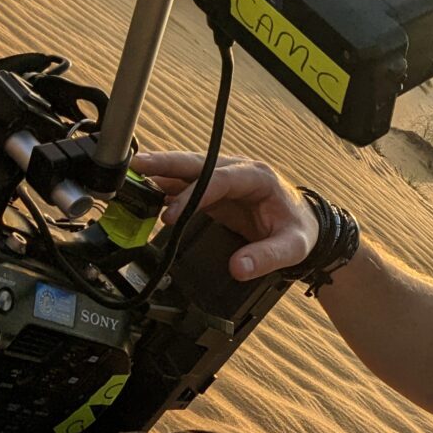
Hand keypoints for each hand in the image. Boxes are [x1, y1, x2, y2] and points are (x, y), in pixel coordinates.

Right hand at [128, 151, 320, 280]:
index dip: (194, 194)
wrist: (306, 227)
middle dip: (165, 164)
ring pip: (187, 171)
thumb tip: (238, 268)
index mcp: (258, 177)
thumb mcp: (293, 246)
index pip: (221, 178)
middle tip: (134, 167)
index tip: (171, 216)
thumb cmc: (301, 231)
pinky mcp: (216, 192)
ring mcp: (225, 180)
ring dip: (157, 174)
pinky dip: (163, 189)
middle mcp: (239, 171)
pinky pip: (186, 186)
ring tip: (125, 177)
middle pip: (198, 163)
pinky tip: (141, 194)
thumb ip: (267, 257)